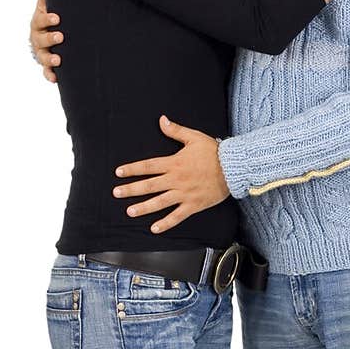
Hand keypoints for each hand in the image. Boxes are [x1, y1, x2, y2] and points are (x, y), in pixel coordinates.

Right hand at [30, 0, 63, 82]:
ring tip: (58, 61)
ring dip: (50, 60)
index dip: (47, 19)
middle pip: (40, 40)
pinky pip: (46, 72)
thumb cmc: (48, 18)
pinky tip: (55, 79)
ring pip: (43, 57)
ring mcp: (41, 52)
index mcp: (37, 23)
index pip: (40, 20)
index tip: (57, 18)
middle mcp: (37, 39)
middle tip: (60, 36)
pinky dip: (50, 75)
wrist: (46, 35)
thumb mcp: (46, 5)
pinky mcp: (47, 65)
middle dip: (50, 39)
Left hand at [112, 116, 230, 233]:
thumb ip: (175, 131)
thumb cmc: (214, 152)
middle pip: (149, 185)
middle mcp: (176, 179)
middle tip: (116, 193)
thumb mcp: (194, 137)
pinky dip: (166, 223)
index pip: (148, 166)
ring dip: (143, 207)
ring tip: (130, 211)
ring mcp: (184, 194)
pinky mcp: (193, 204)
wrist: (233, 168)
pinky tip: (154, 228)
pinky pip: (177, 216)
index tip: (119, 172)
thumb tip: (162, 120)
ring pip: (159, 202)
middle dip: (131, 189)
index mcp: (174, 163)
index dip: (132, 169)